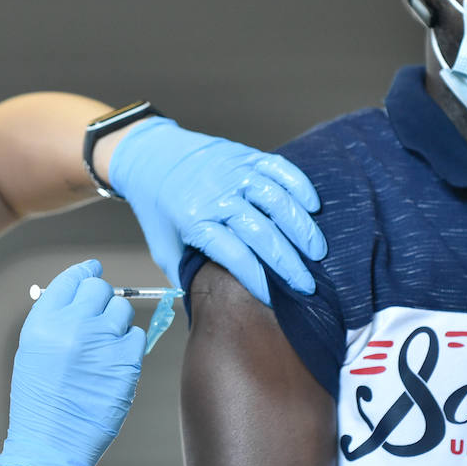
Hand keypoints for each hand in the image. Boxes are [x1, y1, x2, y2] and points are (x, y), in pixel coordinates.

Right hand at [0, 260, 145, 465]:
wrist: (52, 441)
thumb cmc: (40, 400)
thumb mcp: (33, 350)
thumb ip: (55, 318)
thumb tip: (81, 295)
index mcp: (44, 321)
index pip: (71, 279)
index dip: (85, 273)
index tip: (93, 272)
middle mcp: (74, 325)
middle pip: (99, 288)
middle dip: (100, 298)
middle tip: (96, 318)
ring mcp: (102, 342)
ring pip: (122, 309)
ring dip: (115, 322)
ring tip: (101, 348)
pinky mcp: (126, 362)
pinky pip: (136, 336)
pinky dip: (127, 346)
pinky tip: (112, 363)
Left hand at [108, 117, 325, 304]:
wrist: (150, 157)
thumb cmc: (159, 209)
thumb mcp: (164, 247)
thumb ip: (187, 275)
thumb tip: (210, 309)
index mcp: (195, 221)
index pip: (234, 256)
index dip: (257, 280)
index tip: (274, 300)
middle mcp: (217, 196)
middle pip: (261, 233)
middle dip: (288, 264)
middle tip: (307, 285)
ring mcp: (234, 173)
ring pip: (276, 201)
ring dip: (300, 228)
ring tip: (316, 252)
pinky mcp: (246, 156)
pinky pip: (279, 168)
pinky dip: (300, 186)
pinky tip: (313, 207)